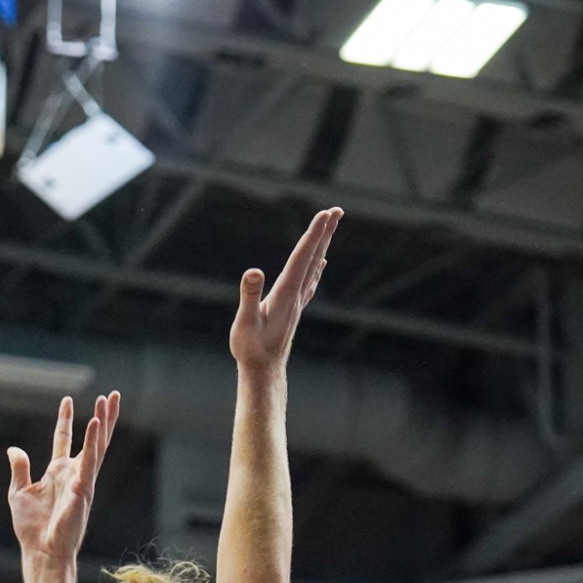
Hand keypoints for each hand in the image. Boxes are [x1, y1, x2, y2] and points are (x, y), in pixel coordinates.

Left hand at [7, 392, 119, 562]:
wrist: (41, 551)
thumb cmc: (32, 528)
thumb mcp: (19, 492)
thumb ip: (20, 469)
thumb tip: (13, 449)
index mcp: (59, 473)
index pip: (64, 439)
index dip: (65, 420)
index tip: (67, 399)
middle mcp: (74, 474)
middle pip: (92, 439)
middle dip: (102, 416)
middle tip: (111, 394)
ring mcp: (82, 481)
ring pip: (97, 445)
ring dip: (103, 422)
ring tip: (109, 400)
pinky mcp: (84, 489)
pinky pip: (90, 461)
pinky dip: (92, 441)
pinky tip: (96, 423)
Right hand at [229, 208, 341, 368]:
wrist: (264, 372)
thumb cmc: (251, 349)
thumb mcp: (245, 322)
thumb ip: (250, 296)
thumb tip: (253, 271)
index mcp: (286, 294)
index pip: (301, 257)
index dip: (313, 234)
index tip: (324, 214)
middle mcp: (296, 294)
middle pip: (314, 257)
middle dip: (325, 232)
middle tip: (337, 210)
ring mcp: (297, 301)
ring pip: (314, 266)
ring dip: (322, 244)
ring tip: (331, 225)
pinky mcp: (293, 308)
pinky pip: (310, 280)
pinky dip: (317, 265)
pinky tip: (322, 261)